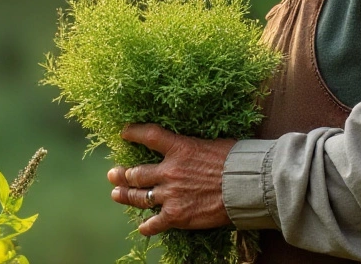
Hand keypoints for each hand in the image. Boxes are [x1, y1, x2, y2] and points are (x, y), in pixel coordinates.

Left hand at [107, 124, 236, 235]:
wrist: (247, 185)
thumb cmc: (237, 161)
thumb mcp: (212, 144)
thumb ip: (195, 148)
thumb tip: (195, 150)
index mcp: (179, 148)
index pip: (148, 135)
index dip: (133, 133)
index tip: (123, 132)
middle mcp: (169, 171)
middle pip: (136, 173)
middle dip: (122, 174)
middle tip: (113, 174)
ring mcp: (171, 194)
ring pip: (140, 196)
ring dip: (126, 195)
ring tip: (117, 194)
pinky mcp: (177, 215)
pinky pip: (155, 223)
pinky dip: (147, 226)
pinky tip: (142, 227)